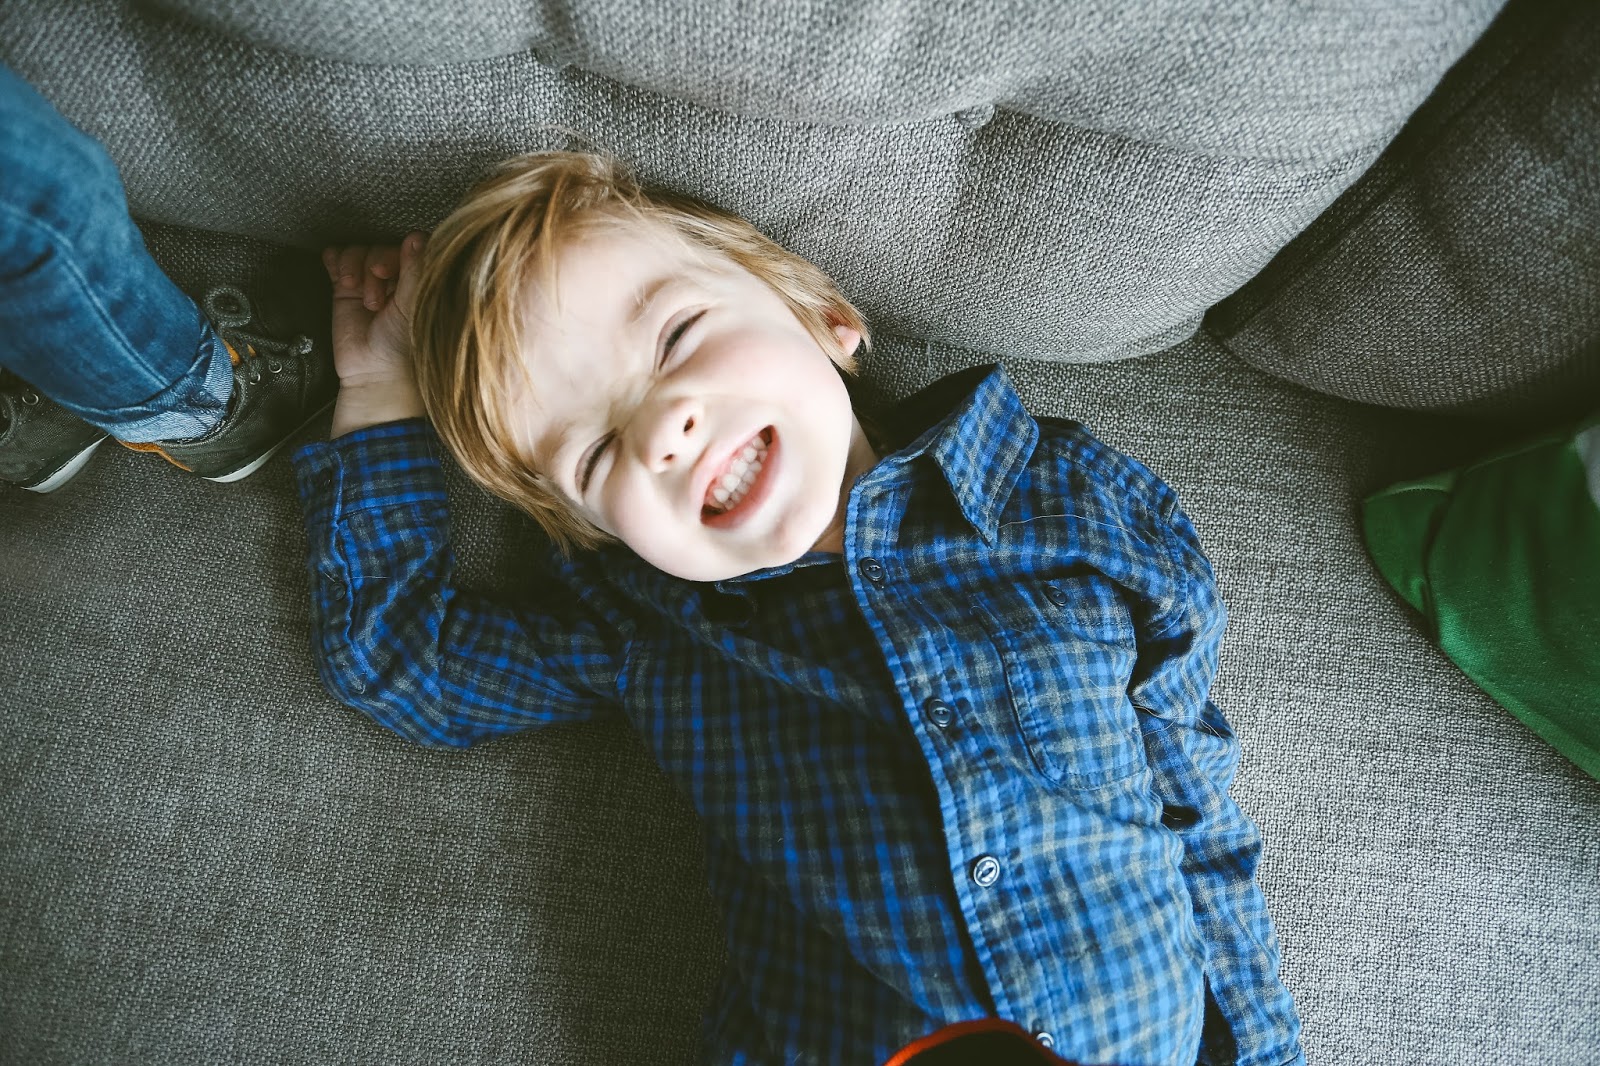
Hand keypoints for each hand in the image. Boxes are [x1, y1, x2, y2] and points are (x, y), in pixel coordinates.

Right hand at [322, 233, 427, 436]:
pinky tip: (338, 271)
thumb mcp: (414, 305)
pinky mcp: (344, 290)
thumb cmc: (403, 347)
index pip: (410, 246)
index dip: (399, 250)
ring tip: (362, 297)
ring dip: (356, 268)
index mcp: (418, 280)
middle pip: (381, 246)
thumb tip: (416, 237)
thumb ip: (415, 270)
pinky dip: (335, 259)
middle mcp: (395, 279)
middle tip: (376, 296)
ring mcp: (369, 282)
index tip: (392, 269)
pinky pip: (336, 260)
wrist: (376, 375)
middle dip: (377, 265)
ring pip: (358, 251)